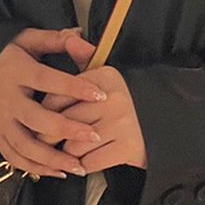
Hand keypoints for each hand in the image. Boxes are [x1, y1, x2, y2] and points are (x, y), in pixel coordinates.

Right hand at [0, 27, 107, 178]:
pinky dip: (36, 168)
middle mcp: (6, 99)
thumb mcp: (23, 40)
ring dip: (53, 159)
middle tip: (95, 135)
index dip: (73, 88)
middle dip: (68, 130)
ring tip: (79, 165)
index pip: (47, 80)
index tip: (99, 94)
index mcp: (15, 71)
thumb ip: (52, 39)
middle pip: (38, 120)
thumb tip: (80, 36)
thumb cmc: (0, 56)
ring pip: (25, 147)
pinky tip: (58, 171)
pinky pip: (14, 158)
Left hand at [37, 33, 147, 172]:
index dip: (47, 112)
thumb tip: (70, 38)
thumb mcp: (103, 79)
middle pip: (64, 123)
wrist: (159, 129)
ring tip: (77, 149)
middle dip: (54, 136)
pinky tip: (90, 160)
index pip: (59, 96)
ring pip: (74, 145)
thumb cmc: (119, 106)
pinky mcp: (128, 147)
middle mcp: (114, 98)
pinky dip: (86, 166)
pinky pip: (89, 163)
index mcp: (106, 77)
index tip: (46, 119)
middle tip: (53, 141)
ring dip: (71, 153)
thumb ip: (83, 59)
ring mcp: (122, 123)